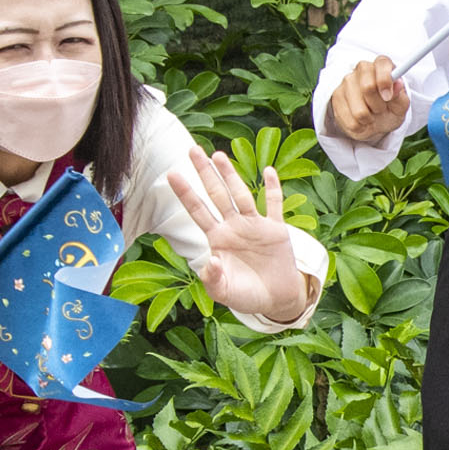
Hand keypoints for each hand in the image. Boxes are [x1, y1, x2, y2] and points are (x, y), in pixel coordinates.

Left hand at [169, 149, 314, 323]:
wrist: (276, 300)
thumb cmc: (247, 296)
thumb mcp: (225, 293)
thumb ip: (213, 279)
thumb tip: (210, 262)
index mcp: (218, 239)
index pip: (198, 211)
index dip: (185, 193)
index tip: (172, 173)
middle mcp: (234, 227)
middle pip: (217, 194)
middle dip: (205, 173)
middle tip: (193, 149)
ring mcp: (255, 226)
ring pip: (241, 195)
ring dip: (231, 175)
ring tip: (219, 155)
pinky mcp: (276, 230)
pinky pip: (274, 205)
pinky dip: (273, 189)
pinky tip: (268, 171)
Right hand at [329, 56, 409, 141]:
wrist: (374, 122)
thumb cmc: (390, 109)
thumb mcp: (400, 106)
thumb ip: (401, 97)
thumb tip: (398, 84)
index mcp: (382, 65)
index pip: (382, 64)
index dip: (385, 81)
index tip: (388, 97)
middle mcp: (363, 68)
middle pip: (368, 87)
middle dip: (379, 105)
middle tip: (381, 109)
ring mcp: (347, 81)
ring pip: (359, 110)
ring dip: (369, 119)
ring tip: (371, 115)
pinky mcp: (336, 96)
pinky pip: (351, 121)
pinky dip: (360, 126)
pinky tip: (361, 120)